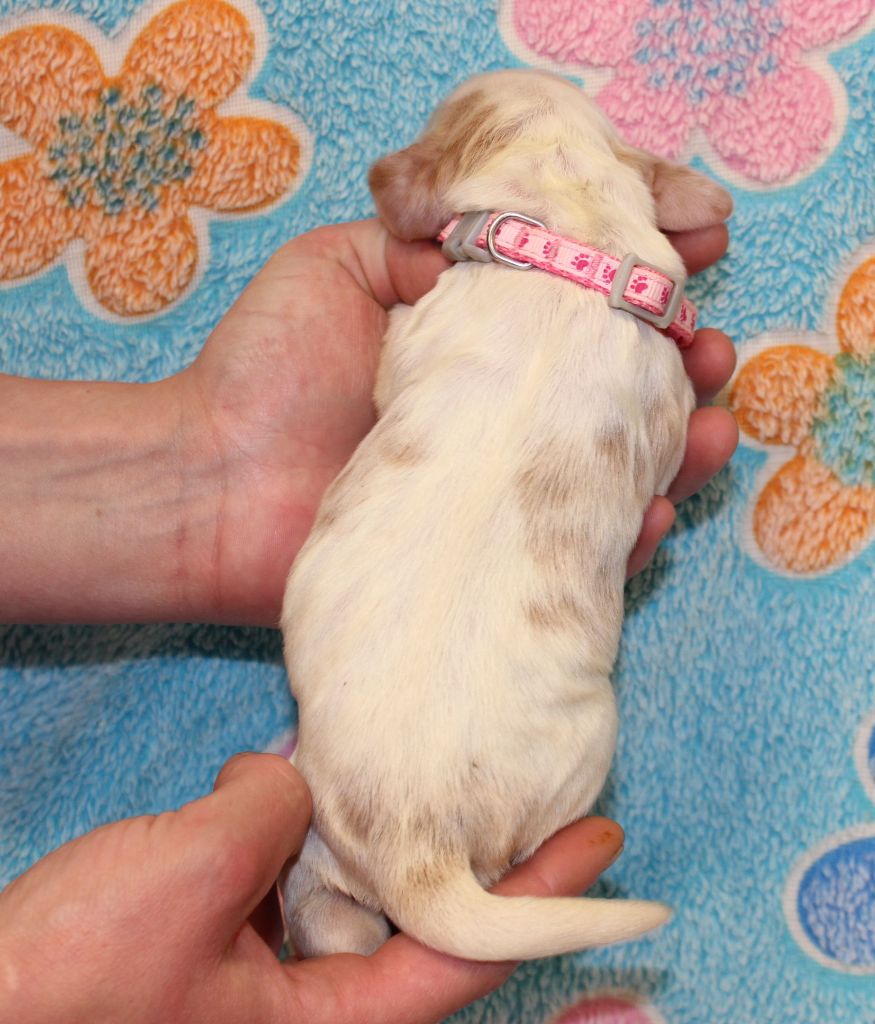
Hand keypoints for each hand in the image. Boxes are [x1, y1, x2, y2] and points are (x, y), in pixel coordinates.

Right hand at [0, 754, 623, 1023]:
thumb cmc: (74, 982)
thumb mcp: (194, 874)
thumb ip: (272, 812)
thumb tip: (292, 778)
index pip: (467, 953)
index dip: (549, 900)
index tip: (608, 844)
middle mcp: (303, 1004)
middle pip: (415, 921)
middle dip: (468, 856)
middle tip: (529, 780)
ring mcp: (259, 974)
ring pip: (346, 890)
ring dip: (374, 829)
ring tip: (419, 761)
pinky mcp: (215, 943)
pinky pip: (285, 877)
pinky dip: (302, 826)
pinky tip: (293, 776)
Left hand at [172, 219, 736, 622]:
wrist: (208, 486)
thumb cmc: (263, 372)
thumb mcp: (339, 266)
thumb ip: (422, 242)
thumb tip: (506, 242)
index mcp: (472, 340)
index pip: (573, 304)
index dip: (636, 275)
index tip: (694, 243)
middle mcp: (496, 413)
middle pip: (608, 386)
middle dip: (674, 361)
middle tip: (709, 346)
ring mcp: (496, 487)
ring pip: (608, 467)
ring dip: (676, 445)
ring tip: (714, 421)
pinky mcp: (487, 554)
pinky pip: (576, 547)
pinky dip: (626, 532)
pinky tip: (658, 507)